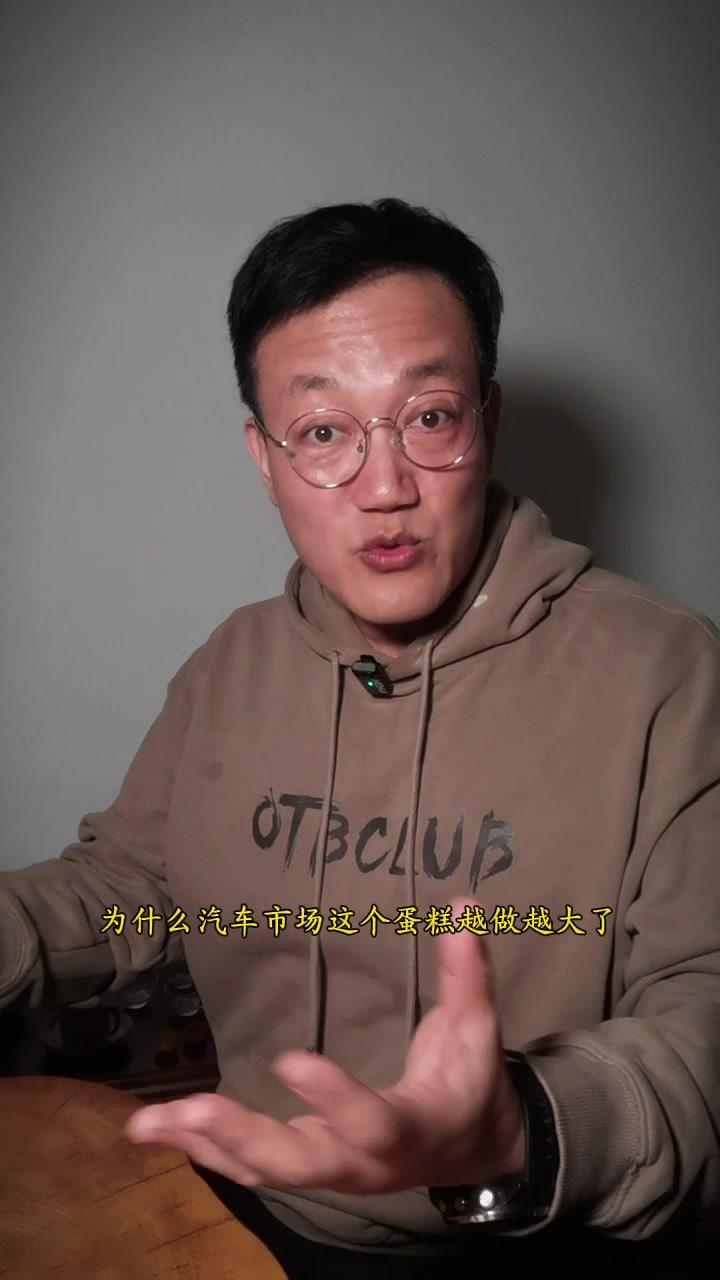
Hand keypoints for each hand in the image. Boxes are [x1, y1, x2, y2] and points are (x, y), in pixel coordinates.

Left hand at [125, 898, 524, 1193]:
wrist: (470, 1150)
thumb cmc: (470, 1081)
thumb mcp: (477, 1031)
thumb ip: (469, 974)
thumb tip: (464, 905)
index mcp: (408, 1127)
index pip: (369, 1120)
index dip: (332, 1096)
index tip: (288, 1058)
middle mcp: (361, 1161)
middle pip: (298, 1162)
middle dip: (242, 1137)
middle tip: (191, 1110)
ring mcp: (328, 1169)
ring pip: (262, 1169)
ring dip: (205, 1145)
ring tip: (147, 1122)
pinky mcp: (303, 1163)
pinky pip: (248, 1166)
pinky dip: (202, 1150)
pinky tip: (157, 1129)